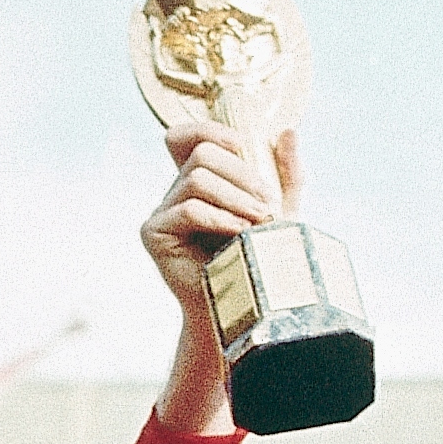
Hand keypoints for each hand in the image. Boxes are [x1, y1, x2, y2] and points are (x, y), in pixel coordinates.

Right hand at [141, 122, 295, 437]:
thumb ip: (286, 174)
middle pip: (202, 154)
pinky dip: (219, 217)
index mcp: (198, 182)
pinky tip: (238, 234)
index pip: (190, 136)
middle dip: (242, 175)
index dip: (214, 131)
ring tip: (259, 224)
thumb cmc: (261, 265)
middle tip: (267, 207)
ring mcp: (161, 213)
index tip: (245, 150)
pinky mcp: (153, 235)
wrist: (244, 313)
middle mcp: (175, 194)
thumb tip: (288, 130)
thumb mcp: (280, 214)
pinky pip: (187, 207)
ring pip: (197, 178)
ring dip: (236, 198)